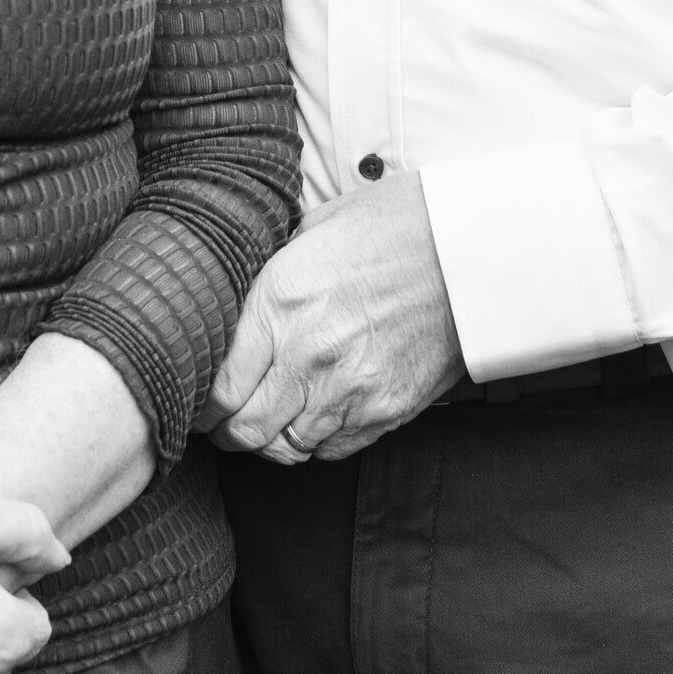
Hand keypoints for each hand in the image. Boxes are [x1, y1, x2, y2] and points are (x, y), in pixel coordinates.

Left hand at [199, 171, 465, 463]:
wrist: (470, 248)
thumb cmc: (394, 224)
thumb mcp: (314, 229)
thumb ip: (272, 275)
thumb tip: (240, 300)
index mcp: (280, 301)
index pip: (219, 386)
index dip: (202, 403)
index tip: (201, 398)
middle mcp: (308, 353)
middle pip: (245, 430)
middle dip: (229, 431)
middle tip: (226, 422)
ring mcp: (349, 389)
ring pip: (287, 448)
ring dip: (274, 437)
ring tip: (272, 418)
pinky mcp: (386, 410)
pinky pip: (333, 449)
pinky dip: (318, 440)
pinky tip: (317, 414)